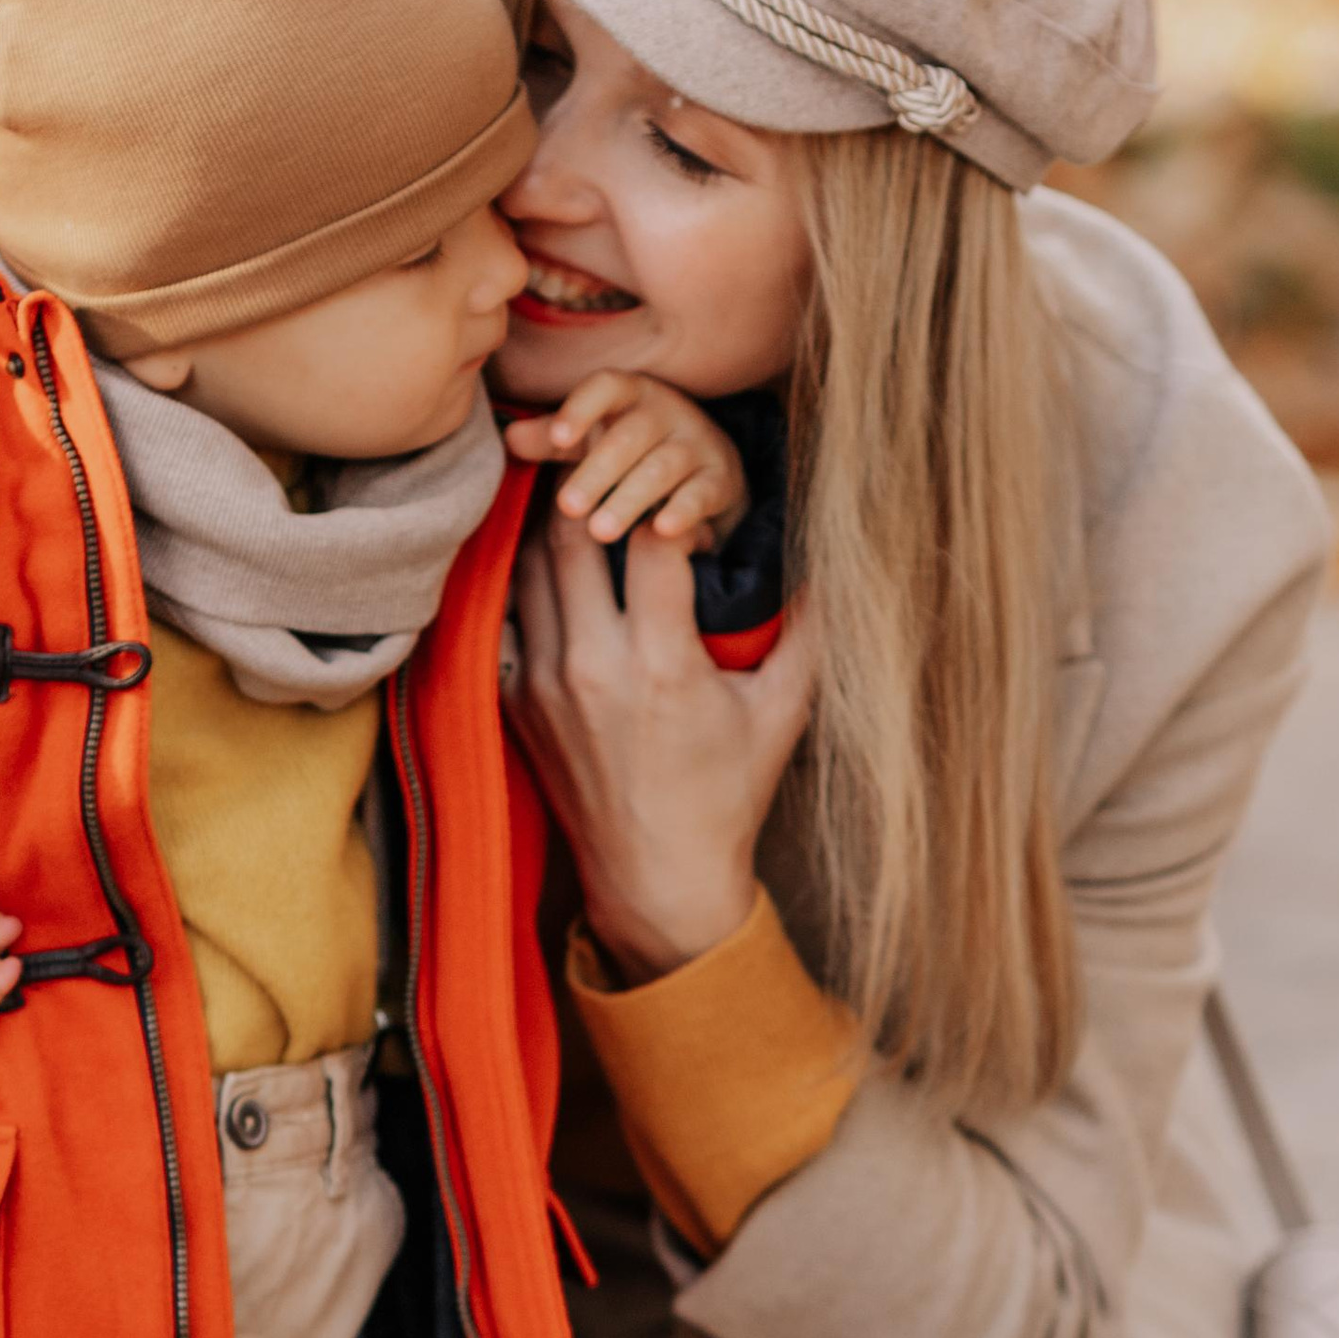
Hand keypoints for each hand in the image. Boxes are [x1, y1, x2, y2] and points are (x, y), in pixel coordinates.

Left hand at [501, 370, 747, 552]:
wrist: (707, 467)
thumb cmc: (634, 450)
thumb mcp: (592, 439)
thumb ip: (552, 439)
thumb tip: (509, 437)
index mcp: (631, 393)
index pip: (606, 387)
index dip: (581, 408)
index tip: (558, 437)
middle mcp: (668, 411)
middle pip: (630, 436)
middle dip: (597, 472)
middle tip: (567, 507)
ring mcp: (697, 444)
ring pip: (662, 467)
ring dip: (629, 498)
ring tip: (601, 530)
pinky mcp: (720, 479)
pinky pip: (702, 494)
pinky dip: (684, 512)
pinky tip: (662, 530)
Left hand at [509, 520, 813, 979]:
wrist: (656, 877)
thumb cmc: (727, 795)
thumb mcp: (781, 711)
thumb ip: (808, 631)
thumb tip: (831, 561)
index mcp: (663, 664)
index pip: (653, 541)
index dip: (669, 501)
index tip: (683, 494)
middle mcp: (593, 667)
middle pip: (573, 534)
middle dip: (597, 488)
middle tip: (613, 459)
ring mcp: (543, 683)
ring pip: (530, 565)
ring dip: (555, 524)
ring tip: (580, 491)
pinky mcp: (514, 700)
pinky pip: (507, 612)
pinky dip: (527, 577)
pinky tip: (551, 556)